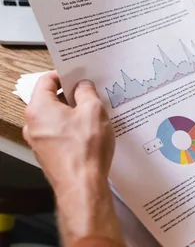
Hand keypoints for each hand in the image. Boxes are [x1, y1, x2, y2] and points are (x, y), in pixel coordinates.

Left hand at [24, 71, 122, 244]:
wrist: (83, 185)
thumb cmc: (85, 150)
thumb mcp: (94, 110)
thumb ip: (87, 93)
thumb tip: (83, 86)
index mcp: (39, 109)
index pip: (46, 81)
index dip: (64, 75)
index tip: (79, 75)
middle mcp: (33, 125)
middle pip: (51, 100)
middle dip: (72, 95)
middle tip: (92, 94)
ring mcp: (39, 141)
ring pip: (56, 118)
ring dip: (74, 113)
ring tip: (95, 114)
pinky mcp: (49, 154)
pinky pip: (59, 133)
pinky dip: (73, 129)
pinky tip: (91, 132)